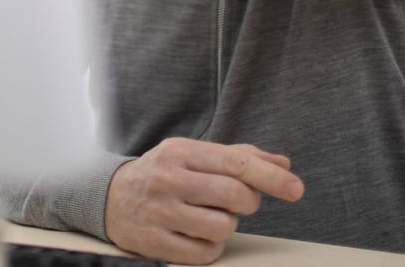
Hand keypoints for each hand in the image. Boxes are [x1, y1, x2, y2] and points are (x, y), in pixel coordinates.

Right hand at [104, 138, 303, 264]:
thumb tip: (283, 164)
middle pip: (234, 195)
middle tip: (241, 203)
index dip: (271, 177)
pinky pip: (204, 253)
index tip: (296, 189)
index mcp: (180, 151)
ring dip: (228, 225)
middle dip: (249, 203)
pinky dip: (211, 246)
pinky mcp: (153, 242)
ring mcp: (159, 212)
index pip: (236, 163)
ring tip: (212, 217)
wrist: (108, 198)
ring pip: (222, 227)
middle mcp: (168, 179)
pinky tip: (198, 234)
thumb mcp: (193, 155)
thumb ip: (239, 156)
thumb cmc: (163, 174)